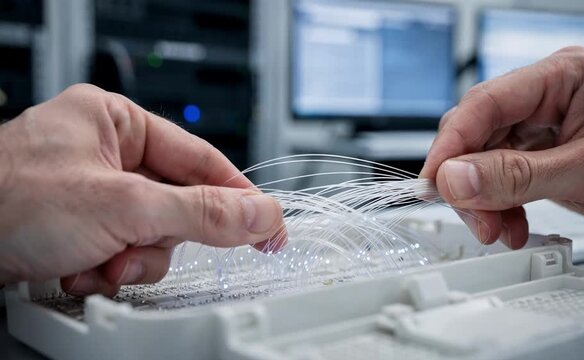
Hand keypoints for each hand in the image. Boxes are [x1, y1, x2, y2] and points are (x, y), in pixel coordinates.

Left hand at [0, 84, 284, 295]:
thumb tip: (258, 215)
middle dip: (158, 239)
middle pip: (176, 204)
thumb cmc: (5, 200)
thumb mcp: (121, 205)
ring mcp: (92, 194)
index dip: (239, 196)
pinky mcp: (79, 227)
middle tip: (138, 248)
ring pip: (151, 236)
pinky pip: (123, 252)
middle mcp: (106, 155)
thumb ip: (200, 212)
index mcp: (116, 123)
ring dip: (131, 260)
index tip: (269, 226)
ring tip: (98, 261)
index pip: (201, 159)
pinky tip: (78, 268)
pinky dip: (108, 271)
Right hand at [420, 47, 583, 248]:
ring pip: (481, 159)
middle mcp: (543, 96)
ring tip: (498, 228)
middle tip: (476, 218)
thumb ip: (517, 176)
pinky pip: (498, 176)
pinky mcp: (535, 152)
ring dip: (482, 199)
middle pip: (476, 133)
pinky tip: (509, 223)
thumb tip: (455, 178)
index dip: (452, 145)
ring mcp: (538, 124)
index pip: (485, 103)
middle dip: (470, 181)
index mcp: (561, 77)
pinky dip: (497, 205)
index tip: (434, 182)